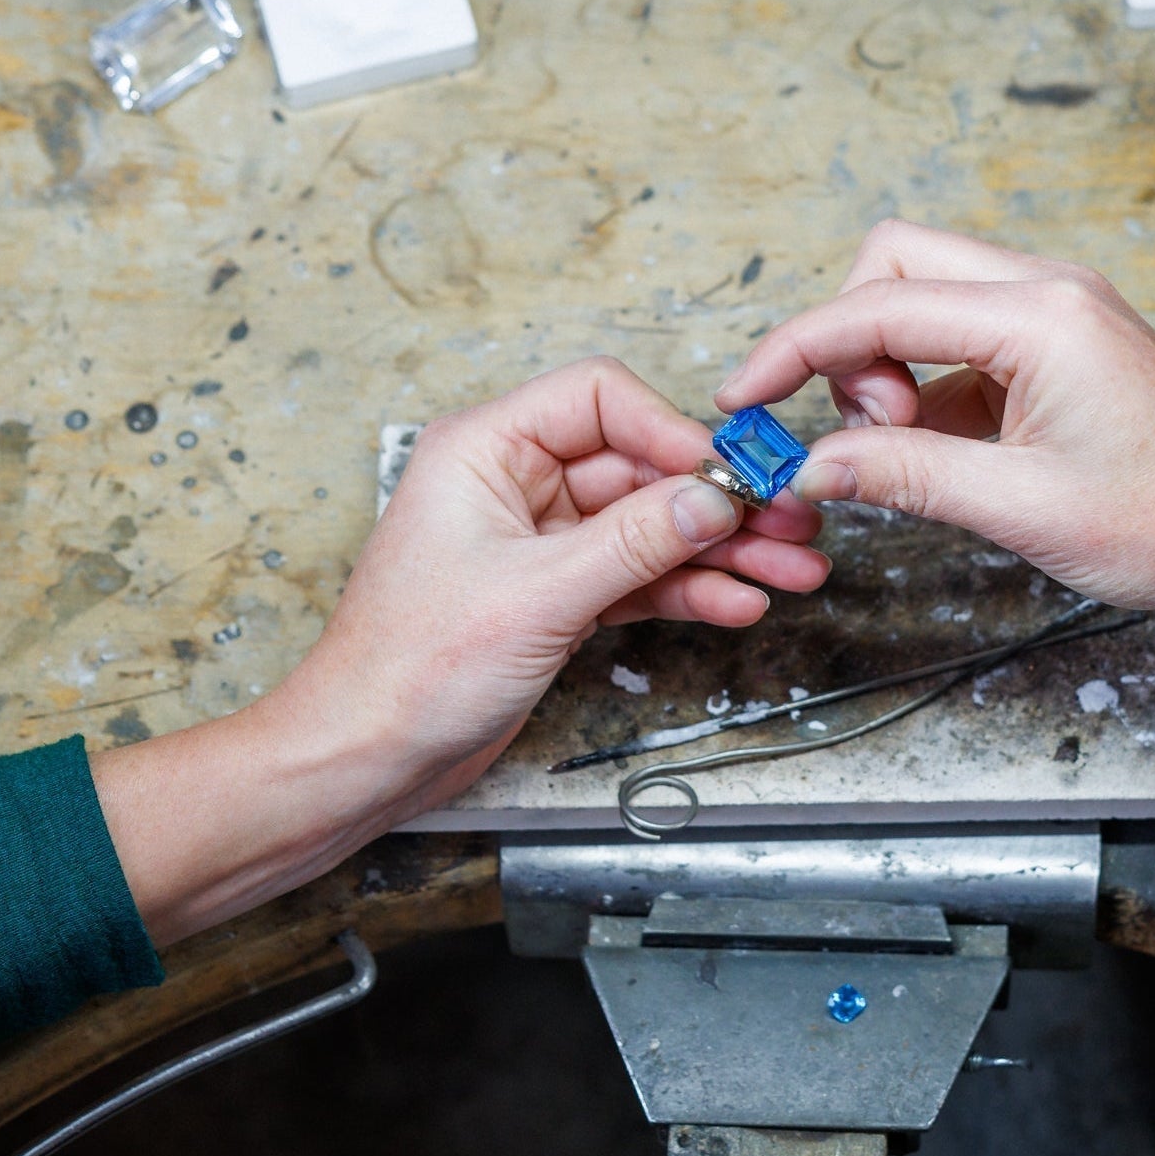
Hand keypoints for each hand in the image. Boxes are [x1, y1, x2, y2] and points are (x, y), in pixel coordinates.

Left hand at [96, 358, 828, 941]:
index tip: (729, 476)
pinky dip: (688, 588)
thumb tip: (713, 497)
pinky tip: (739, 601)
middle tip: (788, 524)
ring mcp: (536, 543)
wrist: (365, 757)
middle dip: (716, 500)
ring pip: (647, 527)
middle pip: (636, 466)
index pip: (598, 398)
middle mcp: (512, 484)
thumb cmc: (407, 669)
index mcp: (485, 450)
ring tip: (789, 571)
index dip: (670, 431)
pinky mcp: (554, 597)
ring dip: (719, 549)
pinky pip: (636, 576)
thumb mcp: (538, 595)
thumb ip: (634, 542)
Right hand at [713, 223, 1154, 736]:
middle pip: (896, 265)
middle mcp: (1049, 290)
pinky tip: (943, 451)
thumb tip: (807, 467)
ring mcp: (1061, 311)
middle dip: (849, 340)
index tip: (744, 397)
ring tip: (910, 450)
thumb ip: (899, 474)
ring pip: (928, 297)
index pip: (877, 305)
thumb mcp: (1014, 507)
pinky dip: (931, 384)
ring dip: (890, 364)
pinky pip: (966, 337)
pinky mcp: (1065, 345)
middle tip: (864, 429)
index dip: (794, 350)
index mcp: (1040, 314)